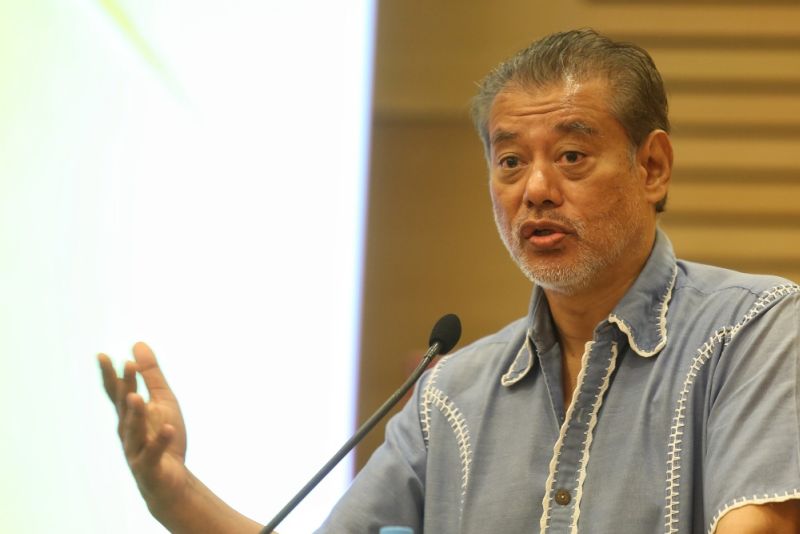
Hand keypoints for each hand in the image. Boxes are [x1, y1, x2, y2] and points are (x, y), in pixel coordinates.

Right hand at [99, 342, 189, 511]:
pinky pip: (154, 453)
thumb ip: (151, 375)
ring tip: (137, 396)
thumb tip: (137, 344)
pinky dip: (160, 441)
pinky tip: (168, 429)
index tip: (102, 355)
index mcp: (129, 415)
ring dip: (135, 414)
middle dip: (125, 386)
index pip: (116, 392)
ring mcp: (136, 450)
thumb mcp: (162, 400)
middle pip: (124, 407)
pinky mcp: (149, 466)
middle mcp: (127, 431)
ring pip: (134, 430)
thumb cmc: (163, 436)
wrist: (171, 479)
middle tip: (128, 365)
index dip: (109, 375)